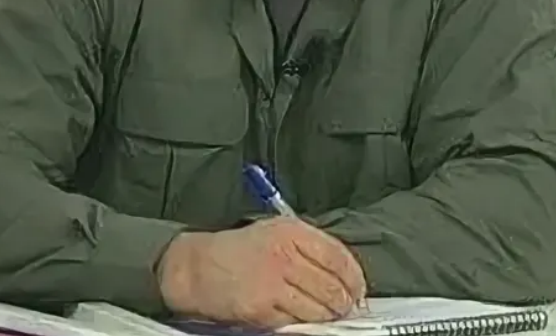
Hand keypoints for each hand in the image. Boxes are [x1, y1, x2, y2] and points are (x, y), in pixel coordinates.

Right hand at [158, 217, 366, 327]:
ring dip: (327, 316)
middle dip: (344, 302)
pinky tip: (303, 319)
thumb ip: (308, 247)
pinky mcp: (261, 309)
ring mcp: (272, 283)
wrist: (197, 266)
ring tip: (328, 315)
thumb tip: (343, 272)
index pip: (338, 256)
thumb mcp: (275, 232)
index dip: (354, 277)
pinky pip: (295, 322)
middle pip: (331, 286)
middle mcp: (284, 255)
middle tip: (346, 307)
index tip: (358, 288)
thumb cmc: (238, 250)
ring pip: (317, 308)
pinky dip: (304, 324)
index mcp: (292, 231)